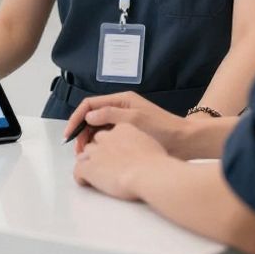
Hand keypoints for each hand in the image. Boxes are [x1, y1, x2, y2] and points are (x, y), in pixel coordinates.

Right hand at [63, 91, 183, 155]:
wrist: (185, 141)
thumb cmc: (163, 129)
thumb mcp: (135, 119)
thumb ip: (110, 115)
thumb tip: (89, 116)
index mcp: (121, 99)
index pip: (90, 105)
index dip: (76, 118)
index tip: (69, 134)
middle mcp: (120, 108)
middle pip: (91, 116)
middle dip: (81, 131)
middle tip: (77, 149)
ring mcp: (124, 120)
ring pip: (98, 127)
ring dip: (89, 139)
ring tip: (86, 154)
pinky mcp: (128, 132)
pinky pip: (107, 135)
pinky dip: (100, 143)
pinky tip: (99, 154)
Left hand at [73, 123, 169, 200]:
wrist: (150, 174)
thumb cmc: (157, 163)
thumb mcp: (150, 143)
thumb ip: (139, 141)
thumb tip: (138, 150)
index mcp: (123, 128)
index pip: (110, 132)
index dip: (111, 143)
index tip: (115, 153)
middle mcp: (107, 137)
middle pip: (95, 141)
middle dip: (98, 152)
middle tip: (106, 164)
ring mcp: (96, 152)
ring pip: (84, 154)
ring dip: (88, 163)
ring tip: (97, 174)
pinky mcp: (89, 168)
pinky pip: (77, 171)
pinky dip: (80, 177)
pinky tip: (86, 182)